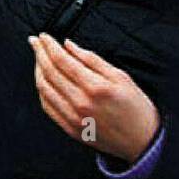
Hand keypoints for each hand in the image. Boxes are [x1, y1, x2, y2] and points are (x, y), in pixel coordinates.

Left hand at [29, 33, 159, 162]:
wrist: (143, 142)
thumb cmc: (136, 107)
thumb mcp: (121, 77)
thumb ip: (92, 59)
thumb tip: (68, 45)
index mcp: (95, 87)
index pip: (62, 60)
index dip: (49, 45)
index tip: (43, 36)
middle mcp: (81, 103)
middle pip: (49, 72)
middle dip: (39, 53)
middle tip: (35, 41)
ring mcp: (73, 118)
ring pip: (44, 88)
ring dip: (37, 69)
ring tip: (38, 58)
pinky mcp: (70, 128)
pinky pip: (47, 106)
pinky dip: (41, 89)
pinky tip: (43, 79)